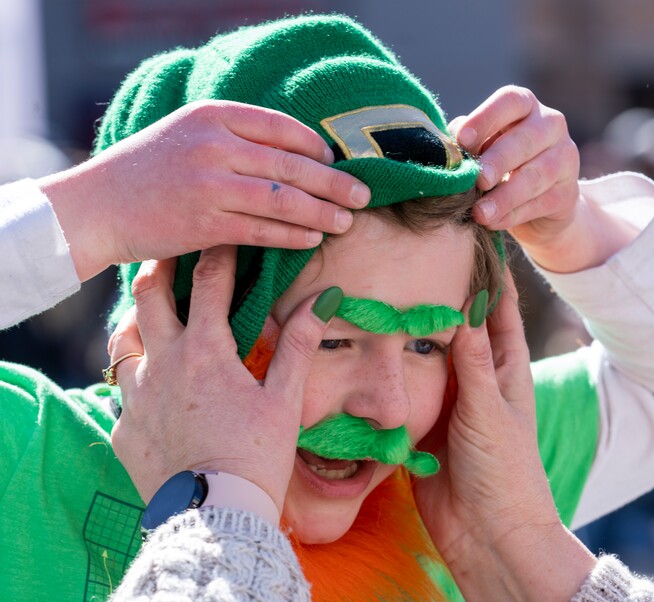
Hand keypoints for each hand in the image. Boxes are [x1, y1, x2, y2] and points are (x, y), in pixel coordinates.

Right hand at [40, 100, 370, 281]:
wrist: (96, 206)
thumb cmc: (144, 171)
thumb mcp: (186, 135)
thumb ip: (232, 137)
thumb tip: (289, 155)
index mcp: (213, 116)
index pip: (281, 127)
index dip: (315, 145)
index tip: (336, 160)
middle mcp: (215, 146)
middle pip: (292, 164)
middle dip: (334, 181)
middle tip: (362, 195)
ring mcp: (210, 185)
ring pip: (283, 199)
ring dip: (321, 211)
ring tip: (347, 221)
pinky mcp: (205, 224)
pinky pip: (262, 230)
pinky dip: (292, 235)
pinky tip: (313, 238)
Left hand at [107, 244, 340, 512]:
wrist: (217, 517)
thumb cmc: (257, 455)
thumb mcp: (284, 398)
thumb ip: (298, 344)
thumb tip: (322, 300)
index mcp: (206, 352)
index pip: (210, 284)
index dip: (219, 254)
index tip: (223, 238)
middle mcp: (163, 364)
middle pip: (149, 296)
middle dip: (159, 268)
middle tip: (168, 255)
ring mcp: (136, 396)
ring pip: (123, 339)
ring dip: (137, 321)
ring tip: (151, 318)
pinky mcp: (123, 428)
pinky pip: (119, 389)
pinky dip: (133, 376)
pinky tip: (149, 384)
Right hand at [413, 271, 594, 601]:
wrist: (485, 533)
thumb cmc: (502, 470)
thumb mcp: (488, 410)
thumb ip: (472, 363)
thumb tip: (459, 310)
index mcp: (504, 371)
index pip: (500, 312)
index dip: (492, 277)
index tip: (477, 240)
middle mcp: (475, 380)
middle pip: (458, 327)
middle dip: (442, 296)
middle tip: (417, 260)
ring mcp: (448, 400)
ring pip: (427, 356)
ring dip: (412, 332)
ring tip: (387, 296)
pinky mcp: (423, 422)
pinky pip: (406, 389)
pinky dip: (392, 370)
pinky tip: (369, 348)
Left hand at [450, 87, 636, 271]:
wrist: (535, 206)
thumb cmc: (498, 166)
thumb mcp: (481, 149)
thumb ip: (466, 144)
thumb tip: (445, 149)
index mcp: (524, 106)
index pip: (509, 101)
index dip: (485, 118)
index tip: (462, 139)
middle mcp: (550, 125)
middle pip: (526, 139)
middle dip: (499, 160)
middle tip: (478, 179)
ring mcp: (565, 158)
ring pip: (536, 175)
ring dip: (505, 196)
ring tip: (481, 212)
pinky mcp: (567, 193)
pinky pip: (540, 204)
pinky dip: (513, 215)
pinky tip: (492, 222)